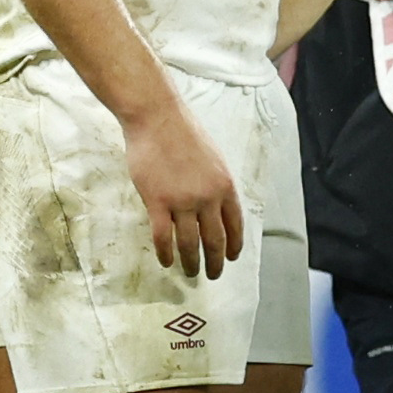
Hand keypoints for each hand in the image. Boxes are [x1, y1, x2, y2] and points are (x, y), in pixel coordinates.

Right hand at [119, 93, 241, 278]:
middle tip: (213, 275)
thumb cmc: (182, 133)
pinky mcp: (157, 202)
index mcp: (225, 186)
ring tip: (190, 273)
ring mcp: (182, 201)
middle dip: (216, 262)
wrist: (157, 118)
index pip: (235, 225)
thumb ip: (215, 184)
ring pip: (190, 243)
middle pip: (215, 240)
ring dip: (191, 262)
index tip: (231, 258)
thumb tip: (213, 206)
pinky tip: (166, 262)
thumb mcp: (212, 158)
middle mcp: (208, 198)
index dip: (234, 245)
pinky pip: (163, 237)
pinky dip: (166, 253)